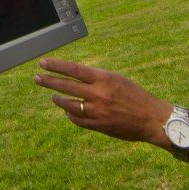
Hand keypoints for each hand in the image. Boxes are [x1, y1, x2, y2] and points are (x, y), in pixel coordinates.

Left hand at [33, 57, 172, 145]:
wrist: (151, 119)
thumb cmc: (135, 96)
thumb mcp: (116, 80)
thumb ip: (96, 79)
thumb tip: (76, 77)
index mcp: (104, 79)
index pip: (74, 69)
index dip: (56, 66)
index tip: (43, 63)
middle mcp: (98, 94)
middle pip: (66, 86)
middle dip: (49, 81)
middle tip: (37, 78)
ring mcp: (97, 111)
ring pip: (69, 104)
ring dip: (58, 99)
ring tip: (52, 96)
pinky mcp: (98, 126)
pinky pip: (77, 120)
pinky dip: (70, 114)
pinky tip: (68, 111)